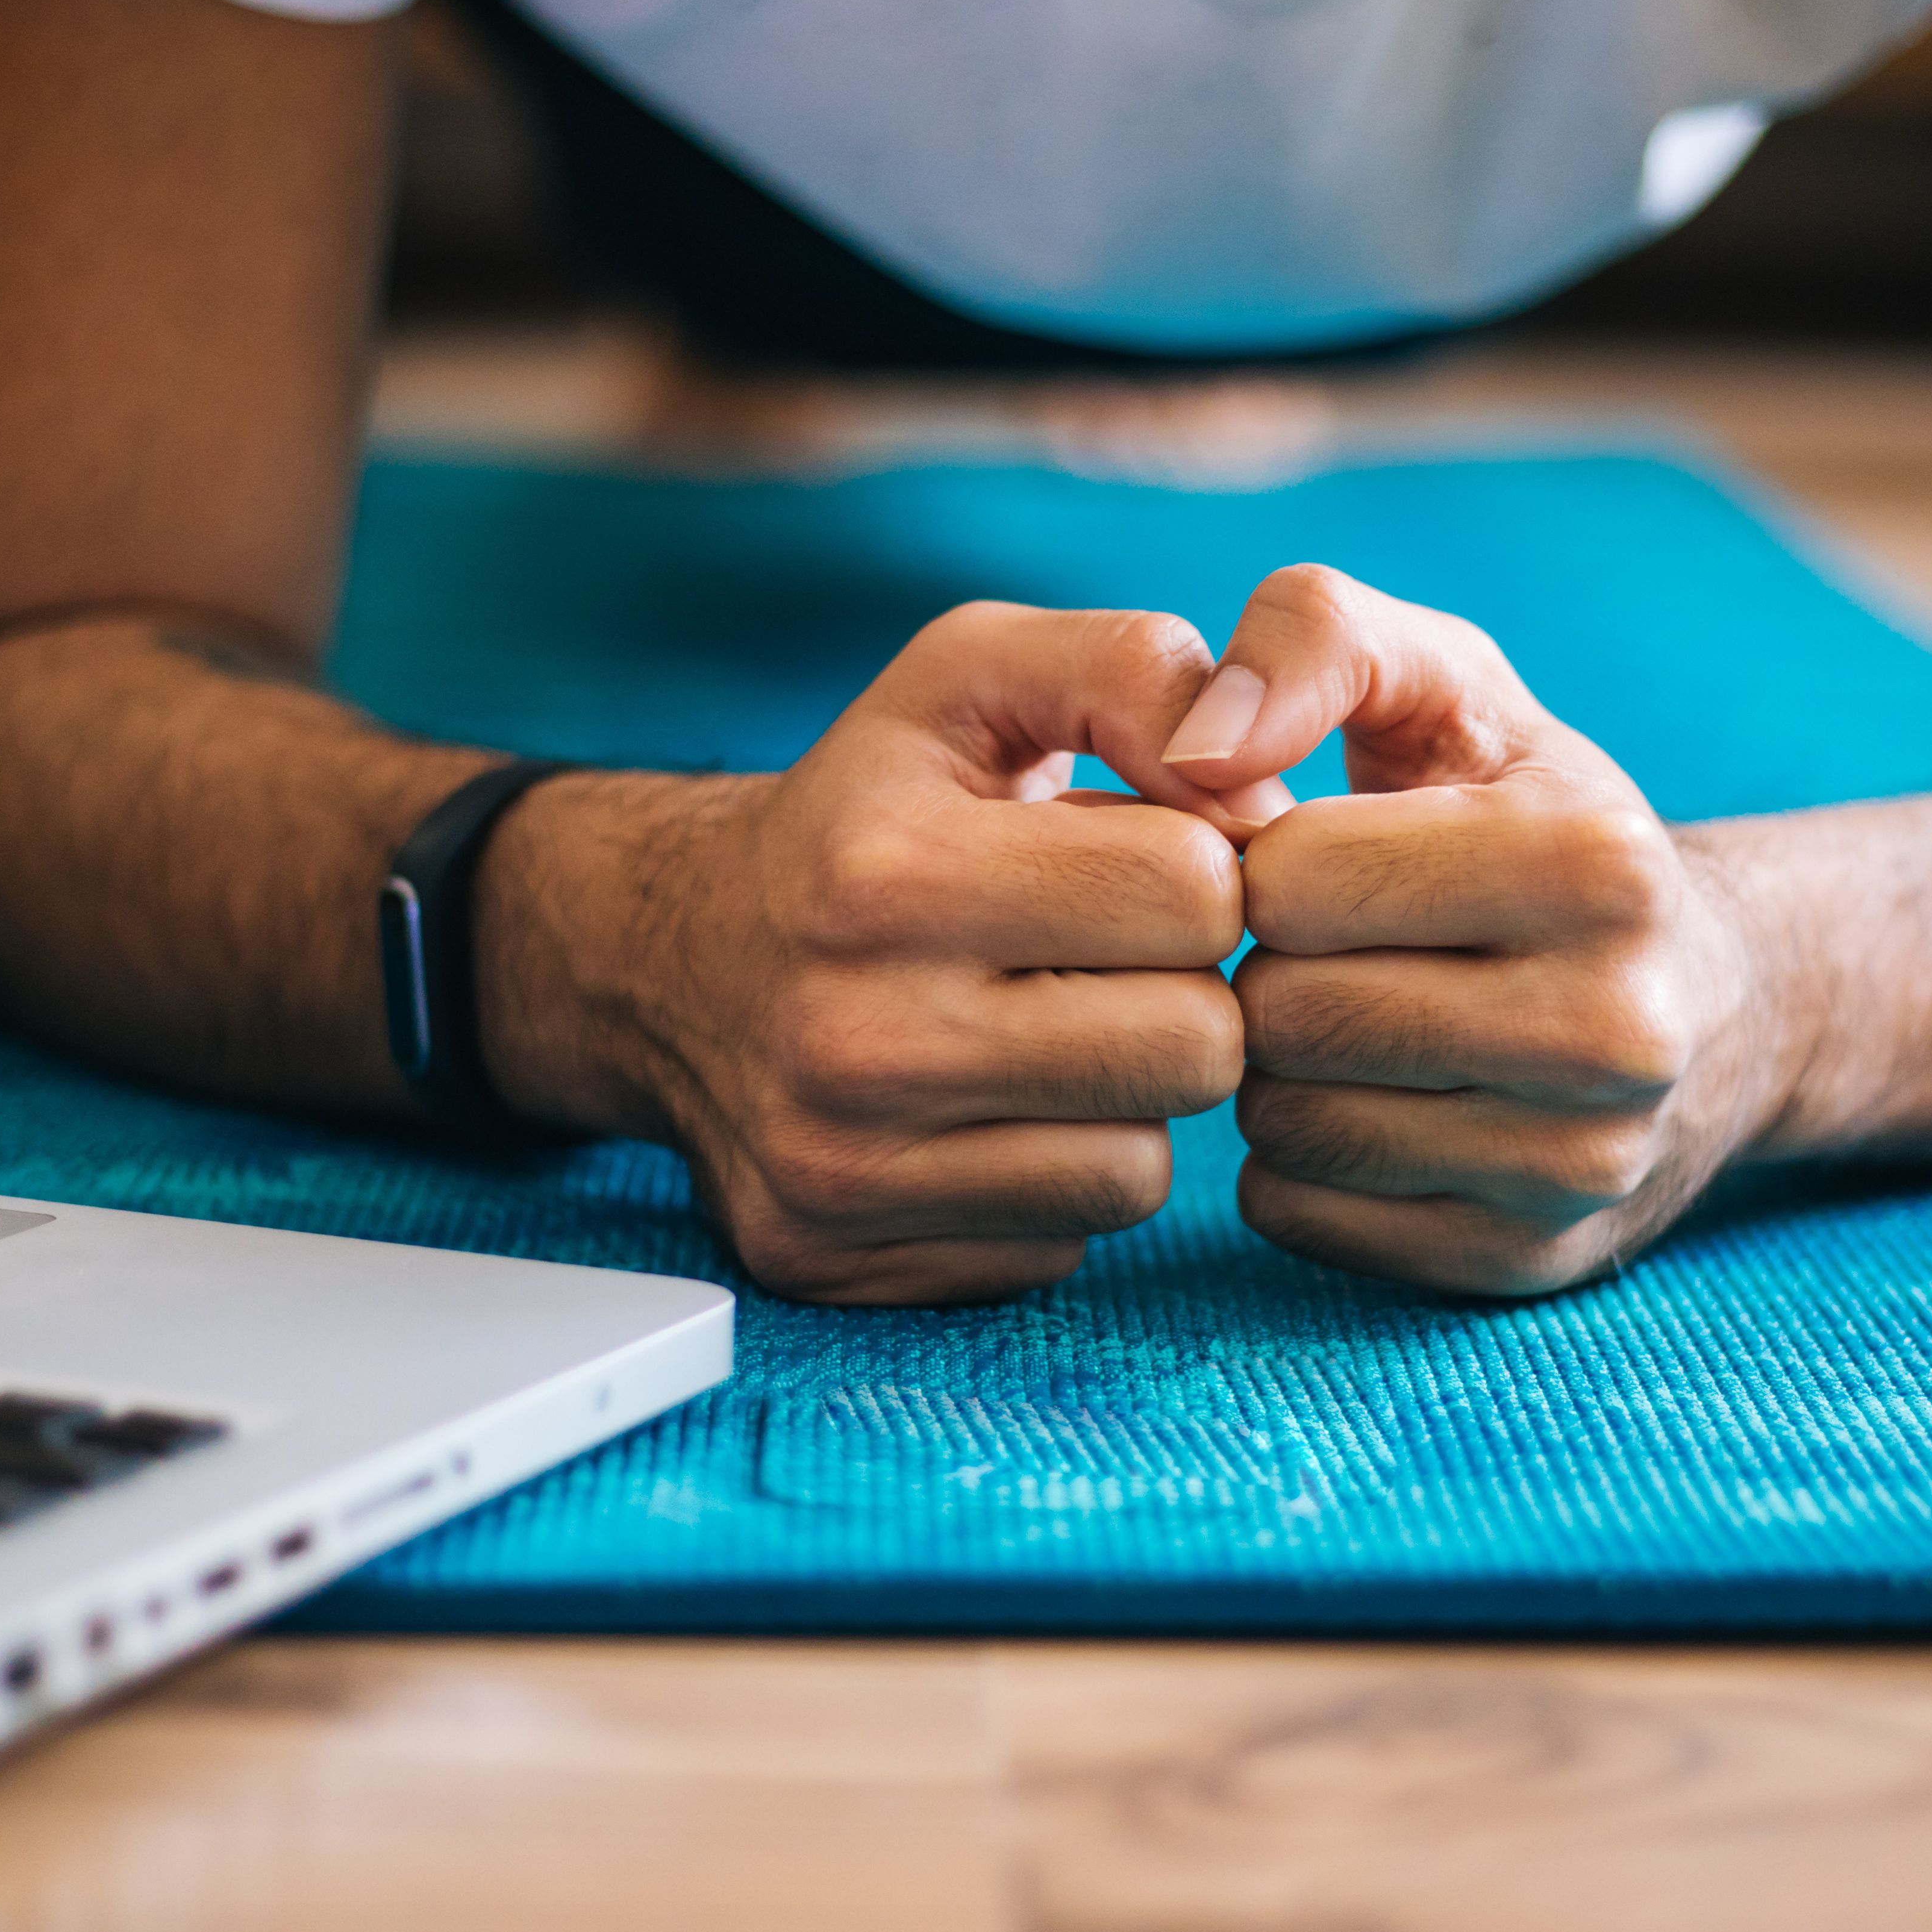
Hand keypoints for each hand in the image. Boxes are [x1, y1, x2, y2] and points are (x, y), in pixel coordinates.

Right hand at [483, 603, 1246, 1303]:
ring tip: (1047, 1031)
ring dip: (1122, 1099)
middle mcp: (850, 1037)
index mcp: (888, 873)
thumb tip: (1259, 772)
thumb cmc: (864, 808)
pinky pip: (1060, 1246)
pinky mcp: (839, 1260)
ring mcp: (838, 1169)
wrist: (672, 957)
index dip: (1203, 869)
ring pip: (1140, 1171)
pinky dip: (1049, 1179)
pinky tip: (987, 1110)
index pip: (1194, 892)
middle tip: (1102, 959)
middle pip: (1195, 1049)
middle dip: (1179, 991)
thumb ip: (1136, 672)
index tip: (1141, 861)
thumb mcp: (976, 673)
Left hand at [1162, 566, 1769, 1294]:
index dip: (1272, 860)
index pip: (1294, 882)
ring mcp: (1578, 1165)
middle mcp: (1614, 1028)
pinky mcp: (1524, 1260)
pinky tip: (1372, 1099)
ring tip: (1352, 1017)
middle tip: (1332, 948)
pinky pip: (1299, 1215)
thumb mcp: (1453, 682)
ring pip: (1283, 1125)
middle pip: (1286, 1012)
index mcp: (1601, 866)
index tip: (1322, 857)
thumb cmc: (1536, 813)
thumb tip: (1196, 748)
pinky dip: (1299, 1159)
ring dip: (1279, 1067)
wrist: (1716, 1001)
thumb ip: (1314, 637)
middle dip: (1275, 968)